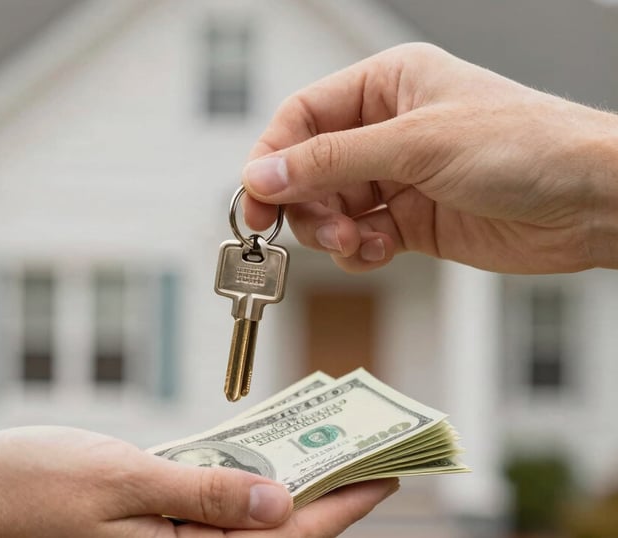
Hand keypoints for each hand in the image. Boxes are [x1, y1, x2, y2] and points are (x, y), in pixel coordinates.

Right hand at [0, 426, 397, 536]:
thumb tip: (281, 504)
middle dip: (328, 493)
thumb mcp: (120, 482)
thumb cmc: (26, 491)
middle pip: (277, 532)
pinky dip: (246, 480)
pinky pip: (215, 505)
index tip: (387, 471)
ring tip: (328, 448)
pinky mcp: (151, 520)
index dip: (344, 505)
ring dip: (290, 484)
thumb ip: (204, 495)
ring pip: (250, 519)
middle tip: (370, 452)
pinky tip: (262, 454)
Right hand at [242, 43, 617, 273]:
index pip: (303, 117)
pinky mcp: (411, 221)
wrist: (590, 204)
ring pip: (330, 208)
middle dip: (305, 204)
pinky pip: (360, 238)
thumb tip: (264, 176)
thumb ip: (331, 162)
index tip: (256, 197)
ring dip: (332, 231)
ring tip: (356, 241)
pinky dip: (358, 251)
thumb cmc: (526, 146)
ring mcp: (398, 178)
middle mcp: (387, 130)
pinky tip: (379, 250)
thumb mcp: (417, 144)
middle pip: (310, 169)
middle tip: (313, 231)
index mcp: (386, 86)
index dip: (273, 157)